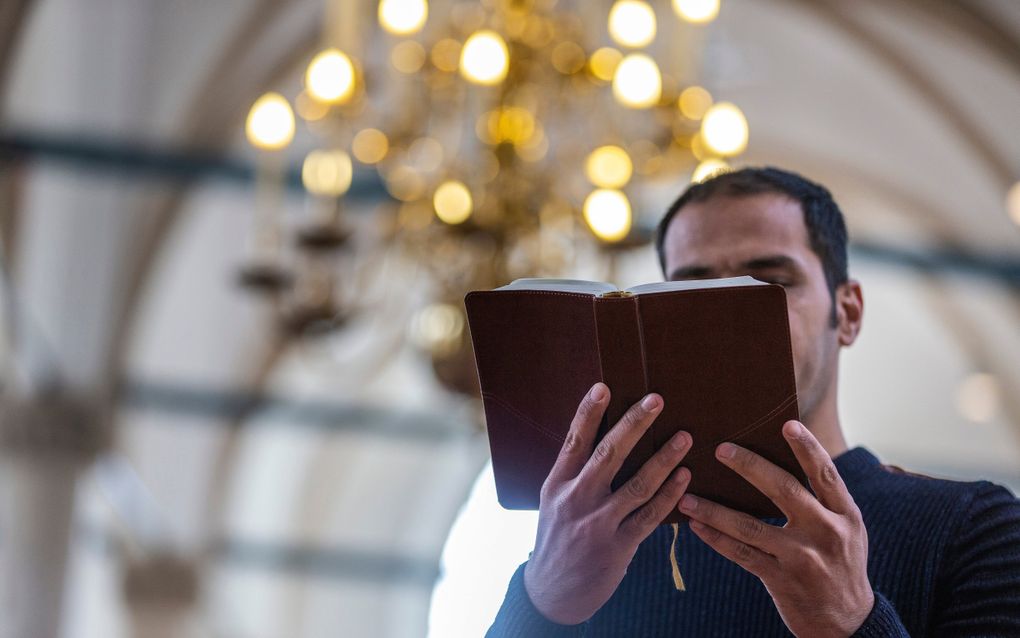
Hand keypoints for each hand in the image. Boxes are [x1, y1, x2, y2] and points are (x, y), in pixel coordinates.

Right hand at [524, 382, 692, 624]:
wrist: (553, 592)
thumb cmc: (557, 537)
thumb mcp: (553, 501)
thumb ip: (573, 471)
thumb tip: (600, 434)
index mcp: (557, 484)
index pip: (574, 441)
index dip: (588, 413)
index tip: (604, 387)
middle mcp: (576, 500)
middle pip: (608, 455)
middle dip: (634, 425)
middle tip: (656, 400)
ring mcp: (598, 524)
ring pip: (637, 485)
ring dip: (664, 459)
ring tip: (685, 437)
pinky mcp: (619, 547)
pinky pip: (650, 516)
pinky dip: (670, 495)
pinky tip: (685, 477)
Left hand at [678, 420, 873, 637]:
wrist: (847, 621)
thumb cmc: (840, 562)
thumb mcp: (846, 528)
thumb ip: (824, 499)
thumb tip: (781, 459)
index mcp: (845, 514)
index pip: (825, 473)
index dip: (807, 447)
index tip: (787, 424)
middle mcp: (826, 532)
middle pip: (784, 490)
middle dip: (749, 466)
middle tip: (721, 448)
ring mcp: (802, 558)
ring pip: (750, 526)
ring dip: (714, 509)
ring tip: (687, 496)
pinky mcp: (781, 579)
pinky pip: (741, 554)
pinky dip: (715, 538)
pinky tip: (695, 525)